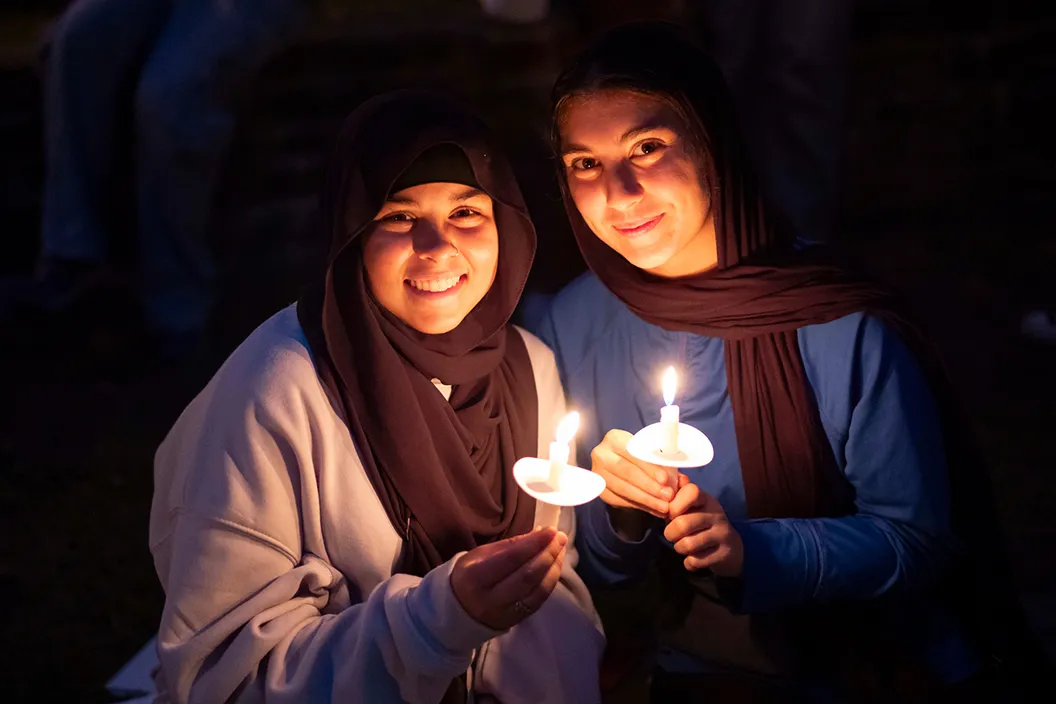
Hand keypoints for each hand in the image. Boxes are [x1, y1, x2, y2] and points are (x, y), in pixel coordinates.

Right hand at [450, 528, 566, 629]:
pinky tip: (555, 567)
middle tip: (560, 537)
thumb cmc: (469, 576)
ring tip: (560, 550)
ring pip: (537, 590)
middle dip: (548, 554)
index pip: (512, 558)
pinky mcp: (516, 621)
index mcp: (476, 577)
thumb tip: (539, 534)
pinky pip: (539, 601)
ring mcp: (505, 613)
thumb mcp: (480, 555)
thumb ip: (510, 546)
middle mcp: (491, 599)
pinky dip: (550, 582)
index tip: (551, 530)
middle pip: (528, 575)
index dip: (535, 543)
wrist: (457, 611)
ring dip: (554, 568)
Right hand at [590, 429, 677, 517]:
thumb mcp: (648, 451)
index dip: (649, 467)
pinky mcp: (600, 490)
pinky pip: (619, 500)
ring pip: (622, 489)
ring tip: (664, 506)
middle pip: (626, 471)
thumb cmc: (638, 454)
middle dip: (649, 486)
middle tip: (668, 496)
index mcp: (614, 438)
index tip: (665, 479)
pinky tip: (654, 509)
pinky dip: (639, 506)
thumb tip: (680, 480)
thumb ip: (661, 462)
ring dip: (646, 499)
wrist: (619, 461)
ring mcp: (598, 473)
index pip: (632, 452)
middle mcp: (602, 454)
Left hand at [664, 482, 743, 577]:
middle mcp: (716, 514)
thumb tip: (662, 483)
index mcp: (706, 500)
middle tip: (672, 535)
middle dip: (670, 533)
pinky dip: (689, 563)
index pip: (690, 492)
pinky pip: (696, 561)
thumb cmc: (703, 525)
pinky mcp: (724, 554)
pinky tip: (693, 559)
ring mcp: (722, 534)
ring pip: (687, 544)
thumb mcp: (693, 508)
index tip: (670, 514)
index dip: (674, 505)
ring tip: (683, 546)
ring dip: (679, 548)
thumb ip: (676, 498)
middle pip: (682, 523)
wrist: (732, 549)